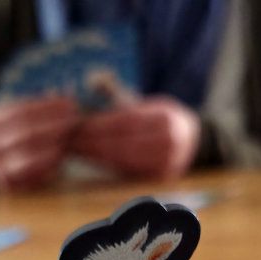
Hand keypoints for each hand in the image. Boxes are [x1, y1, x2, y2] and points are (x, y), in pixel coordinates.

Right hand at [0, 96, 79, 191]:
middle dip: (55, 125)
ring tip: (70, 136)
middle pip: (27, 134)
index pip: (21, 111)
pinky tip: (62, 155)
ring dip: (55, 145)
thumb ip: (40, 105)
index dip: (48, 106)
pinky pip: (32, 176)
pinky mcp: (7, 186)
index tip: (70, 103)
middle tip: (75, 120)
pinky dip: (49, 165)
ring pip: (30, 156)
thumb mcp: (22, 114)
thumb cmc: (16, 132)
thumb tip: (65, 91)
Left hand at [72, 96, 199, 180]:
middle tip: (70, 139)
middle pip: (122, 143)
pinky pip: (127, 171)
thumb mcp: (142, 100)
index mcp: (165, 118)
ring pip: (123, 160)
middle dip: (92, 141)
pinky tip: (91, 158)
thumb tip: (92, 79)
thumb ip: (117, 92)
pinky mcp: (159, 178)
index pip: (125, 121)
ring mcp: (166, 163)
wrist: (190, 139)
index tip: (77, 123)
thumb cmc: (158, 117)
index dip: (99, 124)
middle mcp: (169, 143)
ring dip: (95, 155)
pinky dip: (106, 164)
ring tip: (76, 149)